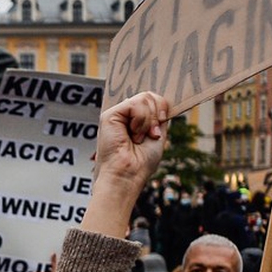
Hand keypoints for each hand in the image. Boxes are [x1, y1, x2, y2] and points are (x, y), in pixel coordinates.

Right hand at [84, 92, 169, 236]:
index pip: (153, 100)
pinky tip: (132, 134)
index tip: (158, 131)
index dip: (162, 109)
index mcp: (135, 121)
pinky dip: (140, 121)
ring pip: (145, 98)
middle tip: (150, 135)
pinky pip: (135, 104)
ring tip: (137, 138)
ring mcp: (118, 115)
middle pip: (151, 96)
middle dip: (157, 117)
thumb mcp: (158, 134)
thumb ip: (159, 115)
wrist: (128, 175)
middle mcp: (125, 116)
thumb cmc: (141, 163)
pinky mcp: (110, 115)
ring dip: (148, 122)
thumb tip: (162, 99)